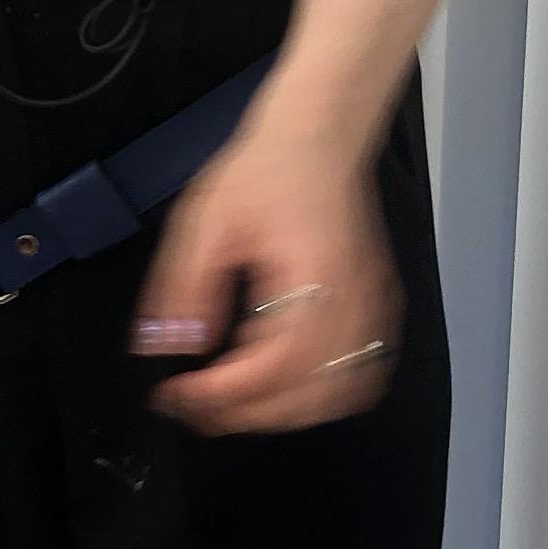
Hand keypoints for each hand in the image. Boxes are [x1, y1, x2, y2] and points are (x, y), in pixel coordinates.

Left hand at [133, 120, 400, 434]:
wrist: (318, 135)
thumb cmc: (262, 171)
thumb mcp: (204, 222)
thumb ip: (183, 287)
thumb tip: (167, 348)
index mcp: (315, 279)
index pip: (275, 366)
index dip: (224, 396)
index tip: (177, 396)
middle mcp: (355, 303)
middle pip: (310, 394)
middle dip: (247, 413)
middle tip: (195, 406)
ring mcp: (375, 309)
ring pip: (340, 395)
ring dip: (284, 411)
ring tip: (233, 400)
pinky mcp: (380, 309)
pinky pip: (361, 375)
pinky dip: (320, 396)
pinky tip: (281, 386)